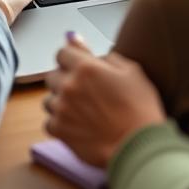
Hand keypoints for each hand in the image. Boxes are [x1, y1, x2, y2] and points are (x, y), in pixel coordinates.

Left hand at [43, 38, 164, 166]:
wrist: (138, 145)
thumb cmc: (140, 107)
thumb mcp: (131, 71)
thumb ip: (105, 56)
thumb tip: (82, 43)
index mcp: (86, 67)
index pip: (62, 52)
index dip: (71, 58)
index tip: (78, 65)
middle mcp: (69, 85)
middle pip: (52, 75)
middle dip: (65, 79)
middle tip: (84, 90)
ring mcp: (61, 110)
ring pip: (49, 99)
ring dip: (61, 102)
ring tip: (82, 111)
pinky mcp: (59, 131)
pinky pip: (49, 122)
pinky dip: (60, 123)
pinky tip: (77, 125)